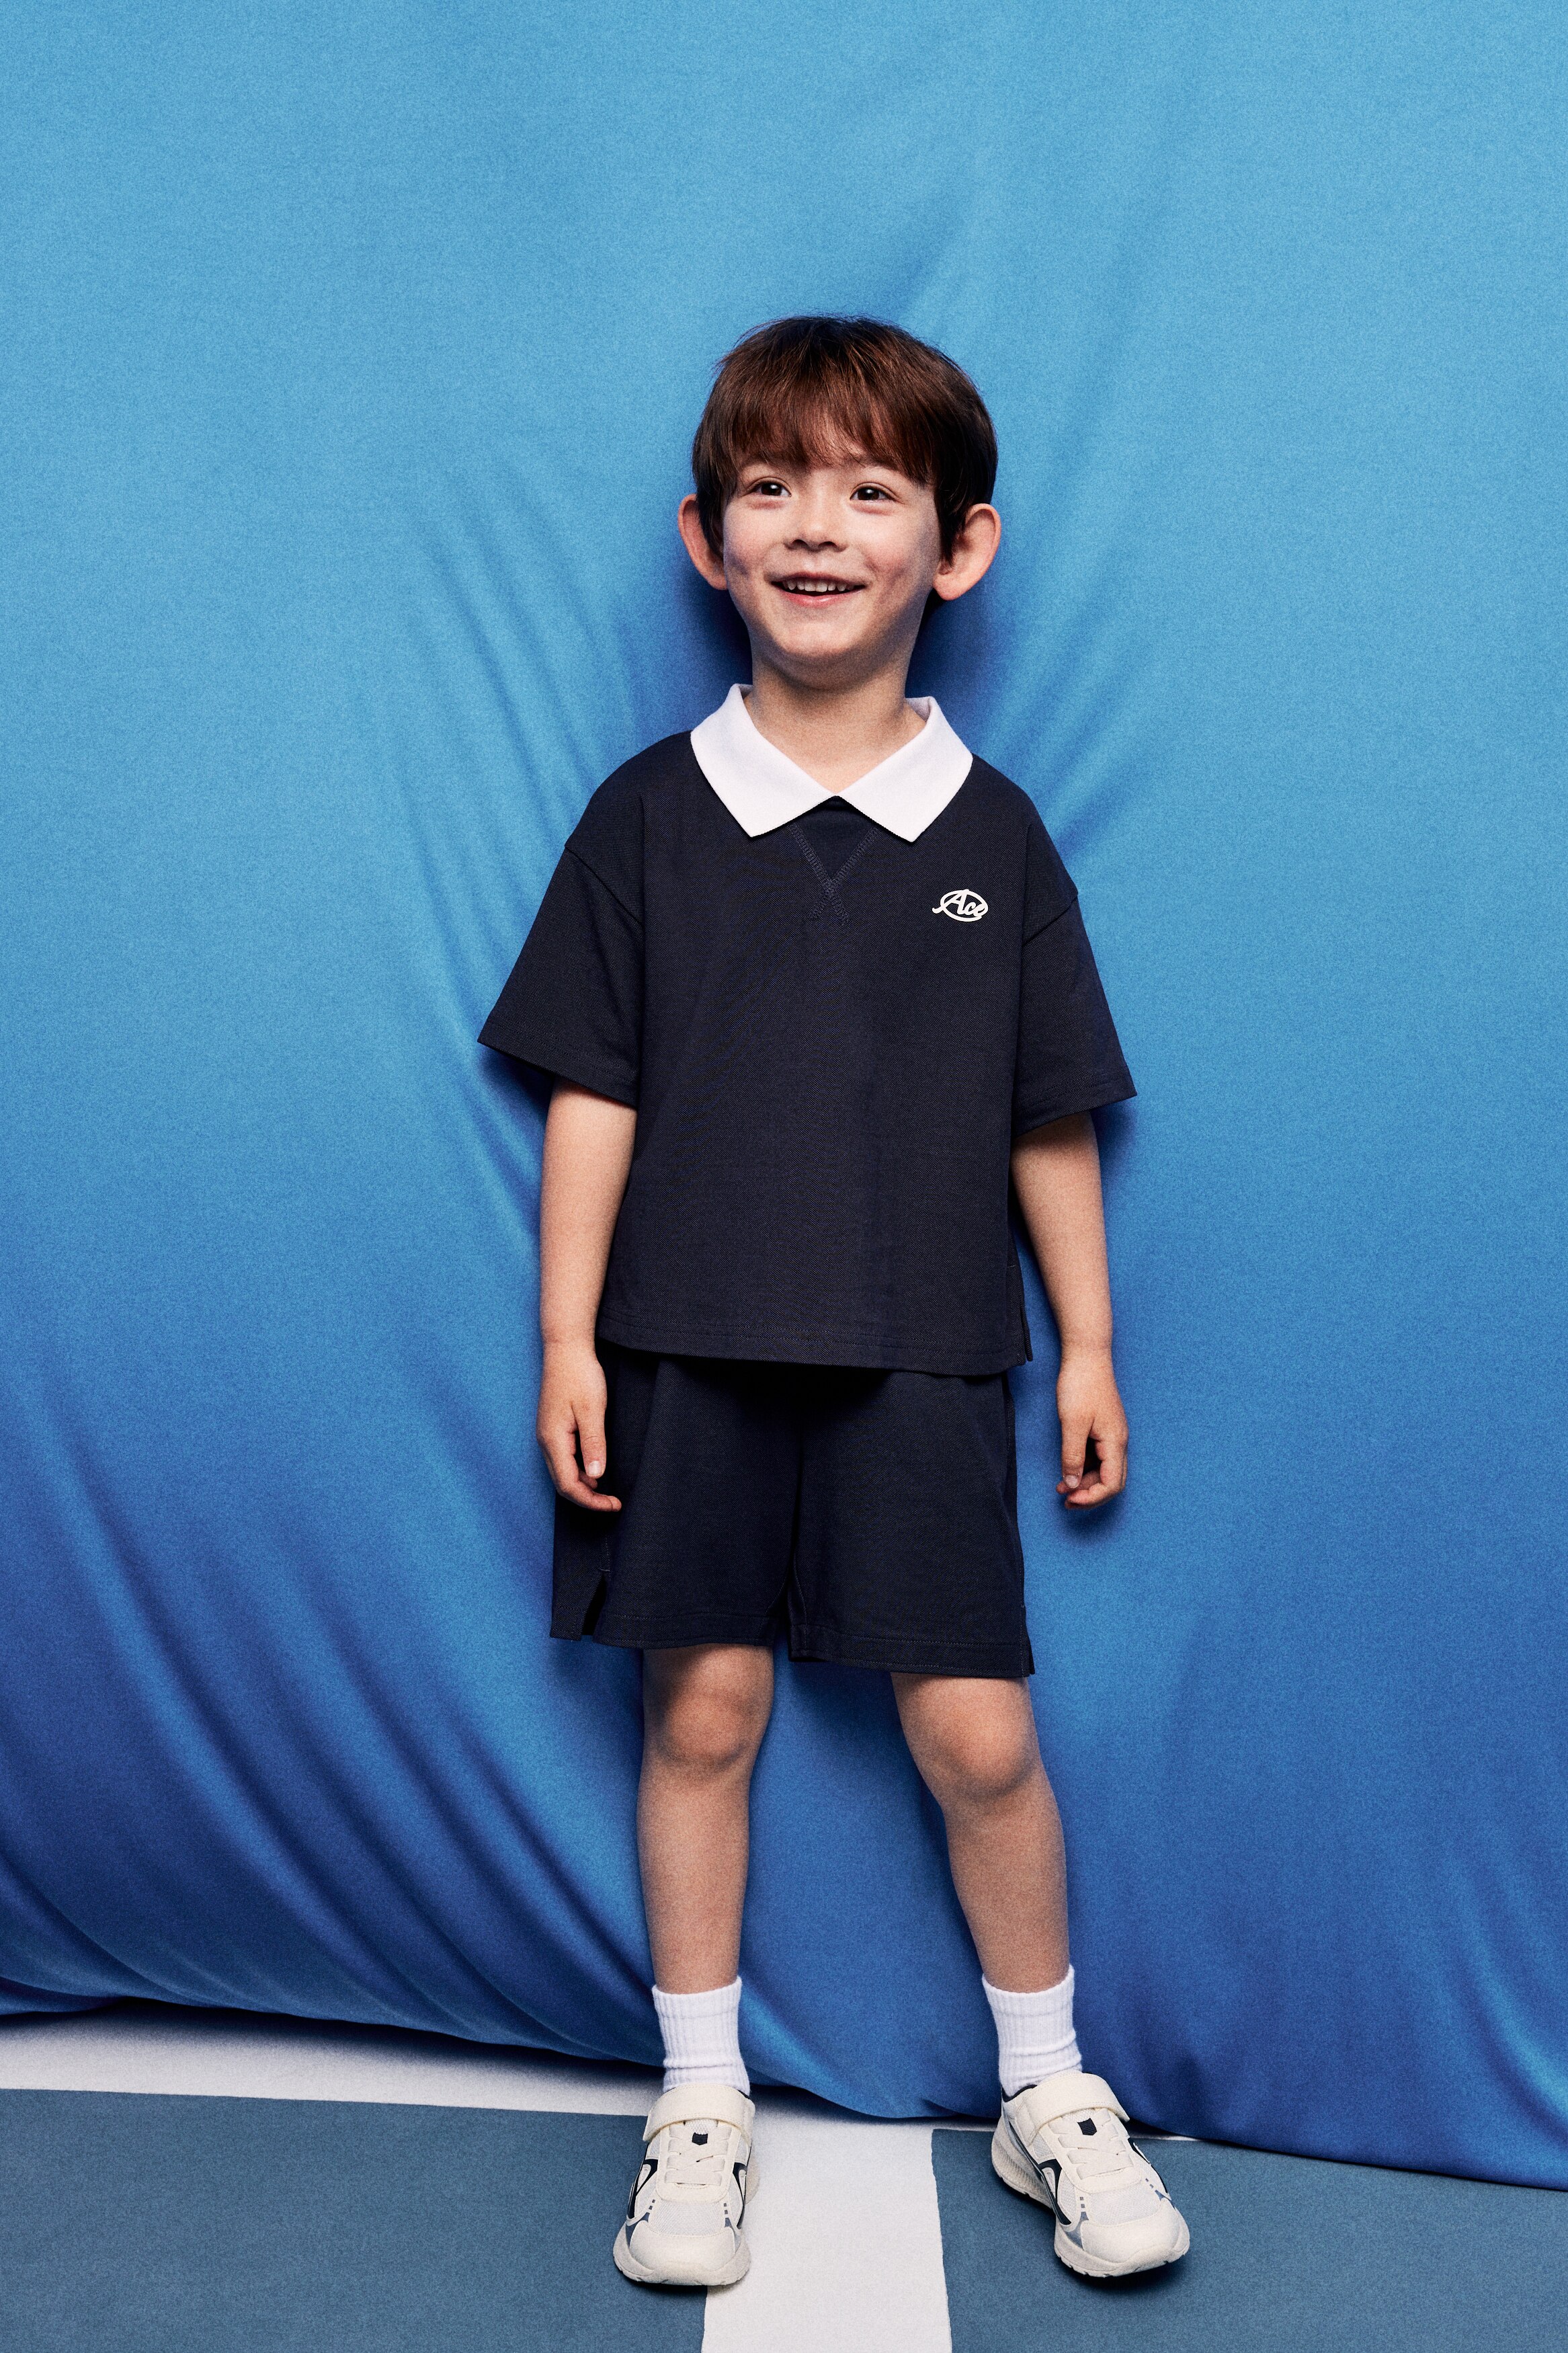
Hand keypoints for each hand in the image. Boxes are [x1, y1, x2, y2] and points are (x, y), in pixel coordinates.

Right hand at [537, 1340, 621, 1510]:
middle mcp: (546, 1441)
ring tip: (609, 1489)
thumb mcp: (592, 1410)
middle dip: (588, 1498)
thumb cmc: (580, 1375)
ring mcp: (548, 1435)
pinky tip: (596, 1467)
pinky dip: (580, 1470)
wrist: (566, 1349)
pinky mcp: (554, 1429)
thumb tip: (595, 1477)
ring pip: (563, 1472)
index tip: (614, 1505)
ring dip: (584, 1485)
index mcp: (553, 1439)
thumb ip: (593, 1444)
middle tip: (613, 1503)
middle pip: (563, 1483)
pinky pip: (565, 1459)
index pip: (568, 1485)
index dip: (591, 1500)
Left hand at [1056, 1347, 1127, 1508]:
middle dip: (1090, 1495)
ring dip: (1084, 1482)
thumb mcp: (1072, 1423)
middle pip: (1111, 1481)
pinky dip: (1084, 1467)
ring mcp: (1111, 1435)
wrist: (1086, 1356)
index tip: (1070, 1499)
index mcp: (1115, 1442)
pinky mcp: (1103, 1429)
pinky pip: (1098, 1457)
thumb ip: (1072, 1455)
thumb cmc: (1080, 1385)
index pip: (1112, 1484)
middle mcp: (1118, 1442)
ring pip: (1104, 1470)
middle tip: (1065, 1501)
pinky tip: (1067, 1469)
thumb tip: (1071, 1483)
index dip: (1092, 1497)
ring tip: (1061, 1487)